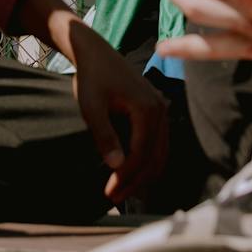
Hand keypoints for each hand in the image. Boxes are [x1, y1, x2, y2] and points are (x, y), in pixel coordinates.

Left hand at [17, 0, 168, 201]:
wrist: (96, 52)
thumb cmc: (91, 77)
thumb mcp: (92, 107)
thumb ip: (104, 136)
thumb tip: (117, 166)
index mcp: (147, 109)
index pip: (141, 154)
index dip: (125, 177)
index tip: (108, 193)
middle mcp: (160, 110)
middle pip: (154, 158)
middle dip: (135, 182)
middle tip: (113, 199)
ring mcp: (161, 110)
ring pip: (159, 154)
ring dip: (142, 175)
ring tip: (121, 192)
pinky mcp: (156, 111)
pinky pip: (158, 144)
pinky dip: (147, 162)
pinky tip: (131, 174)